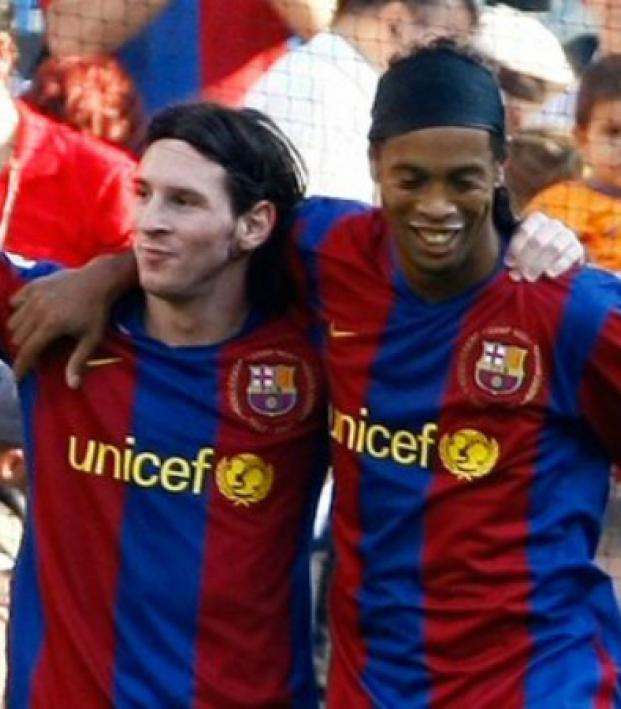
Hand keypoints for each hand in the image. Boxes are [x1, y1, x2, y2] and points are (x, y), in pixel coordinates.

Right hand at [8, 270, 106, 388]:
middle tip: (39, 354)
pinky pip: (15, 303)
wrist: (98, 281)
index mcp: (51, 325)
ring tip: (36, 337)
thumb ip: (78, 362)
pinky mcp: (33, 285)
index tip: (17, 377)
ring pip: (13, 322)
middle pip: (18, 338)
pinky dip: (18, 312)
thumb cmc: (97, 312)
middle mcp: (37, 310)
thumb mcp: (91, 339)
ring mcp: (33, 296)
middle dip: (25, 351)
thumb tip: (72, 386)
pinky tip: (31, 317)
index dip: (21, 366)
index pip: (28, 351)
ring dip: (20, 333)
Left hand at [504, 211, 584, 281]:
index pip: (525, 230)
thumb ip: (516, 258)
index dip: (515, 248)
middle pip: (538, 241)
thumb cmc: (532, 255)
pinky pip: (569, 256)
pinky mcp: (577, 248)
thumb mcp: (521, 251)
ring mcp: (567, 235)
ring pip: (553, 248)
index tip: (509, 264)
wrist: (557, 259)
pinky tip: (549, 274)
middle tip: (519, 274)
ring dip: (539, 264)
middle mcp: (553, 224)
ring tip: (530, 277)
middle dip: (526, 260)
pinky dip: (558, 265)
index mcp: (537, 220)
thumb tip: (513, 272)